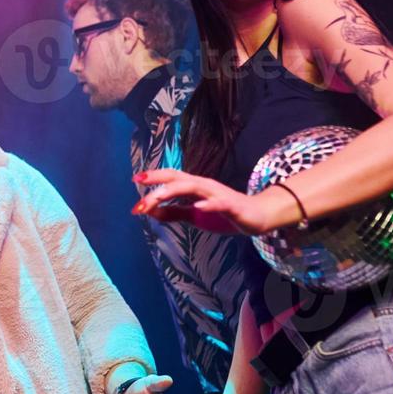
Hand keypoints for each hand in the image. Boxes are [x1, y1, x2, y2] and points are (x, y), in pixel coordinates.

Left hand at [131, 169, 281, 235]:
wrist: (257, 217)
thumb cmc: (225, 214)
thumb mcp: (193, 216)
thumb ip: (173, 213)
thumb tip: (149, 212)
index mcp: (195, 187)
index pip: (172, 178)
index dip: (155, 176)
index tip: (135, 179)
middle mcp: (205, 185)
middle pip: (178, 179)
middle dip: (158, 182)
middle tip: (139, 186)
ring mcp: (218, 194)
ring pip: (193, 187)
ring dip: (173, 191)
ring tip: (156, 198)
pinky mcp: (232, 205)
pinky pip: (220, 203)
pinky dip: (208, 204)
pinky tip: (198, 207)